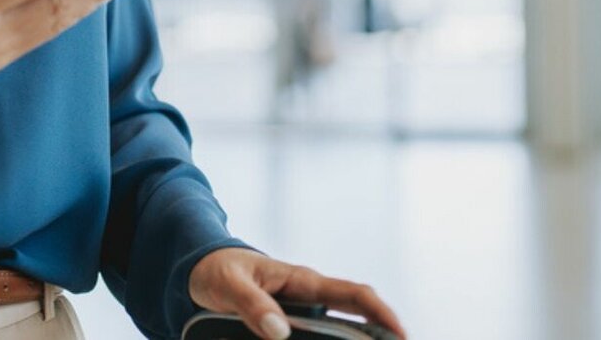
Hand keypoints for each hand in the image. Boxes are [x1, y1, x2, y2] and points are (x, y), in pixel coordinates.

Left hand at [189, 247, 406, 339]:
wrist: (200, 269)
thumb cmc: (217, 270)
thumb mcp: (229, 284)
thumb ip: (252, 305)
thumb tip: (279, 331)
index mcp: (302, 281)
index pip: (353, 295)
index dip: (381, 313)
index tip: (401, 333)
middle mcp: (309, 298)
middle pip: (356, 319)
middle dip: (378, 337)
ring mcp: (301, 314)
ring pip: (338, 334)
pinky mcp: (288, 327)